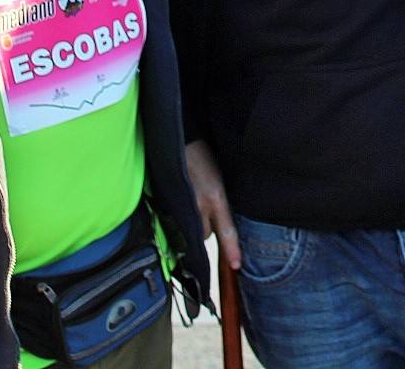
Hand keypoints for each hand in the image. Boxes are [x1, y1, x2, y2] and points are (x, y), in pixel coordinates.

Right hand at [186, 139, 239, 269]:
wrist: (181, 140)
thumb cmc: (204, 156)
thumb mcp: (220, 180)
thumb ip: (221, 201)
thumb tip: (222, 220)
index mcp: (216, 197)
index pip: (226, 229)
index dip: (231, 248)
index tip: (236, 265)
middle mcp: (200, 204)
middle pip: (206, 234)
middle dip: (208, 229)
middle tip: (207, 211)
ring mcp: (182, 205)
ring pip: (192, 229)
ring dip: (195, 223)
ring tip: (195, 203)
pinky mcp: (168, 203)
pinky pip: (177, 220)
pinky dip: (180, 216)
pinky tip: (183, 202)